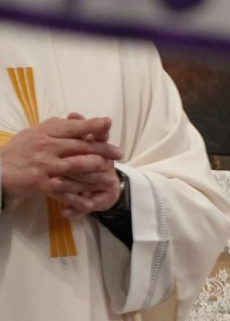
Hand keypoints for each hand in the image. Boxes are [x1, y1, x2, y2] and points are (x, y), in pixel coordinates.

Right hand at [1, 114, 119, 206]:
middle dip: (103, 150)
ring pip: (77, 168)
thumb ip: (56, 126)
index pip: (73, 127)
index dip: (92, 125)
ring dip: (96, 174)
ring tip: (110, 177)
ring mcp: (45, 166)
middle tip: (119, 154)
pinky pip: (64, 191)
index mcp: (46, 133)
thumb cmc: (19, 149)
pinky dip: (78, 198)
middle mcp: (47, 147)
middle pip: (81, 147)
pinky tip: (91, 202)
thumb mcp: (35, 132)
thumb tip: (78, 118)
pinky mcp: (41, 183)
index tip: (108, 123)